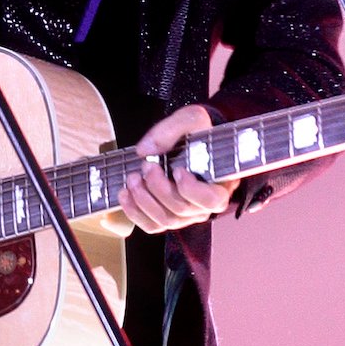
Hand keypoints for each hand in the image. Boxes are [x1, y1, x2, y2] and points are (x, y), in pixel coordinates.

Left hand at [116, 104, 233, 233]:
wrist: (189, 140)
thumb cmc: (197, 133)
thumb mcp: (191, 120)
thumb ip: (170, 130)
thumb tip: (145, 151)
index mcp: (219, 184)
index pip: (211, 201)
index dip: (191, 190)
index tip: (177, 170)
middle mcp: (203, 206)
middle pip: (181, 208)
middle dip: (158, 187)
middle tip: (146, 165)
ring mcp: (185, 215)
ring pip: (164, 220)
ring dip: (143, 200)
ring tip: (132, 178)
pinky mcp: (167, 217)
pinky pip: (152, 225)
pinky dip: (135, 212)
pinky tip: (125, 194)